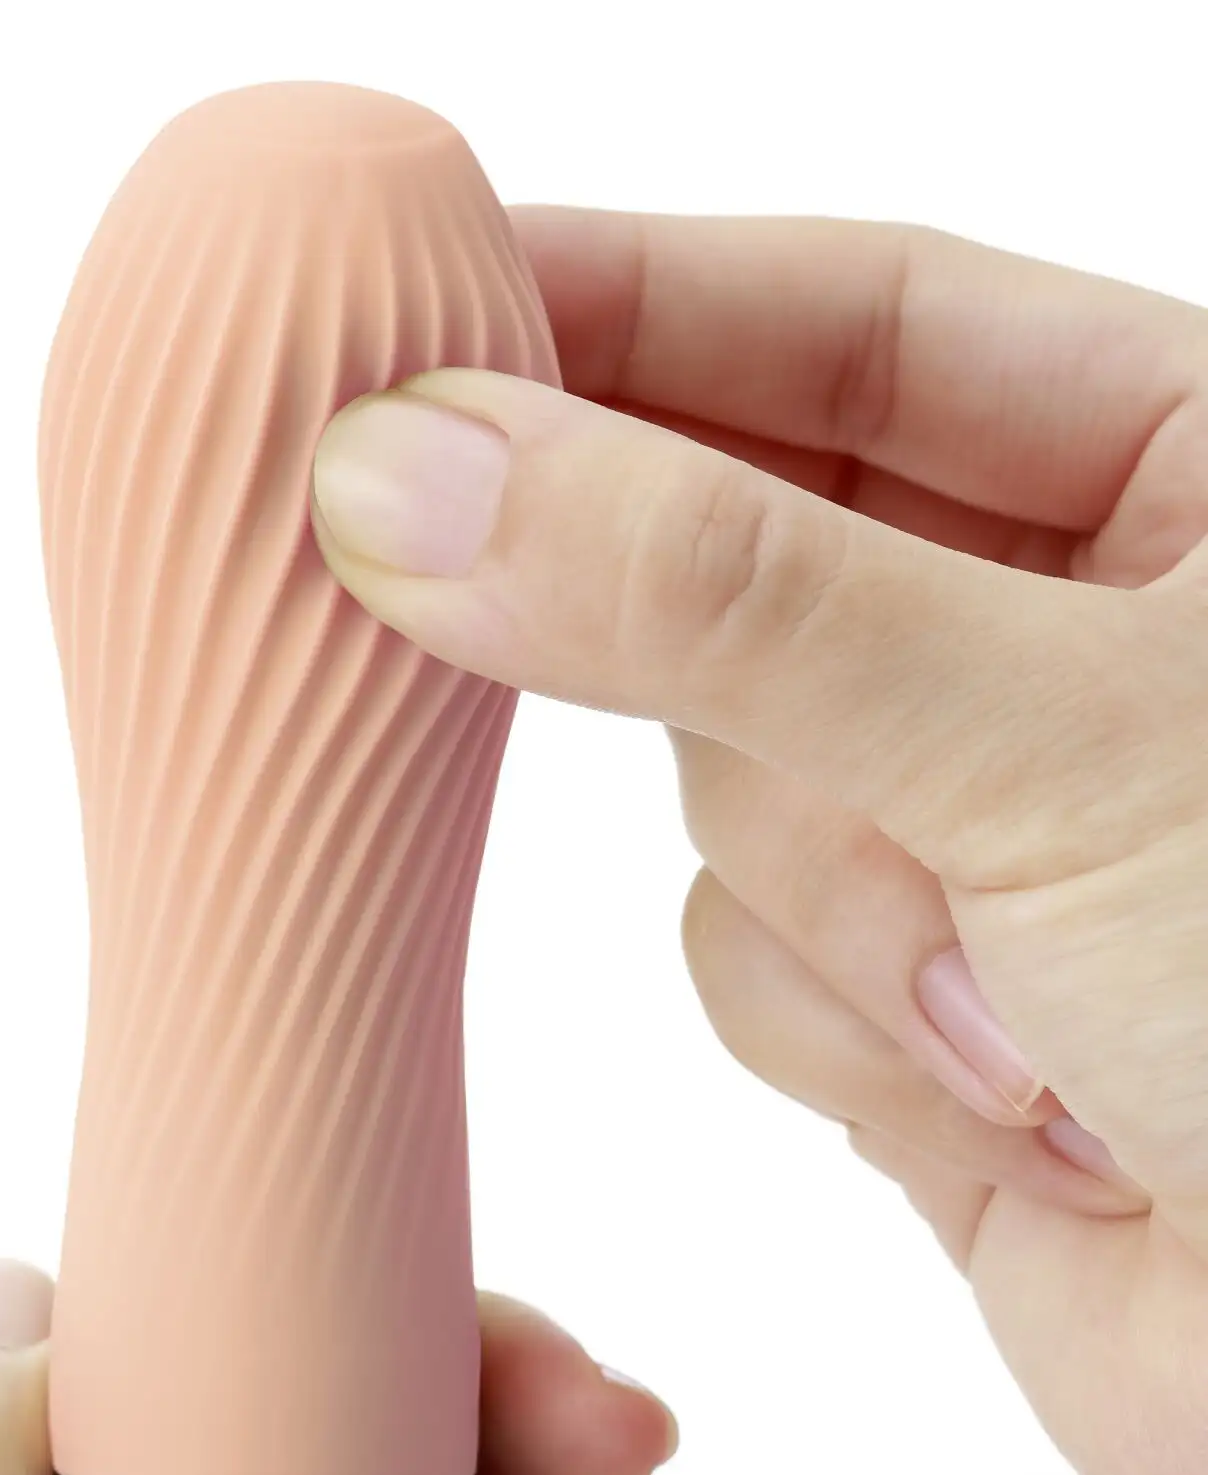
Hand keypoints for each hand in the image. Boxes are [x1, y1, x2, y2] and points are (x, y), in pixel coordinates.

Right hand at [310, 208, 1207, 1474]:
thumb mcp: (1056, 749)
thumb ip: (718, 598)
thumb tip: (417, 481)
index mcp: (1189, 480)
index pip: (842, 318)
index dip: (622, 305)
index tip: (411, 326)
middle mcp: (1059, 643)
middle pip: (732, 558)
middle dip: (709, 661)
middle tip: (481, 607)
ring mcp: (966, 828)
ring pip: (716, 780)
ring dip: (835, 903)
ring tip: (1026, 1013)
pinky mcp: (901, 1005)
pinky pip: (732, 952)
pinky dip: (833, 1028)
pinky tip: (1013, 1101)